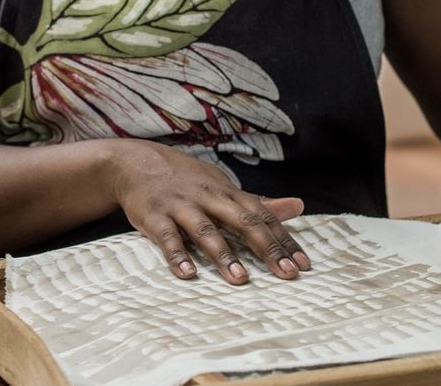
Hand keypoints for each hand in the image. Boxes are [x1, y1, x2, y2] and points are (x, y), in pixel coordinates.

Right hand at [110, 140, 310, 284]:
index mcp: (228, 192)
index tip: (303, 264)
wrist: (137, 162)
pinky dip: (177, 255)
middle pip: (242, 221)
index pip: (262, 215)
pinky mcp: (155, 217)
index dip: (283, 239)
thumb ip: (259, 202)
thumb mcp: (224, 185)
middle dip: (266, 247)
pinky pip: (167, 237)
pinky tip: (188, 273)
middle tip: (287, 273)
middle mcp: (209, 197)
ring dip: (223, 254)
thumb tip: (299, 206)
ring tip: (241, 278)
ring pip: (205, 230)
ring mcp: (181, 206)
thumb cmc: (187, 179)